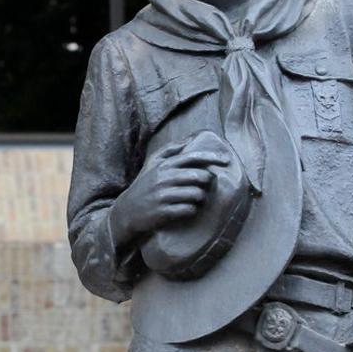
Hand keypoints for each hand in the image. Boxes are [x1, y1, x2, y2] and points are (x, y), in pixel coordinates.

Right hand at [109, 139, 230, 248]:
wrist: (126, 211)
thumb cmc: (143, 186)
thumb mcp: (151, 165)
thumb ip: (169, 151)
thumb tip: (189, 140)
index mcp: (163, 166)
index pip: (192, 157)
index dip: (211, 157)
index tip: (226, 160)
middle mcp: (164, 178)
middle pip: (199, 176)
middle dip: (207, 182)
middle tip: (206, 186)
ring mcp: (163, 195)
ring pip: (196, 194)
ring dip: (201, 198)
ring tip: (197, 199)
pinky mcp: (163, 211)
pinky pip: (189, 209)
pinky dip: (192, 210)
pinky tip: (188, 209)